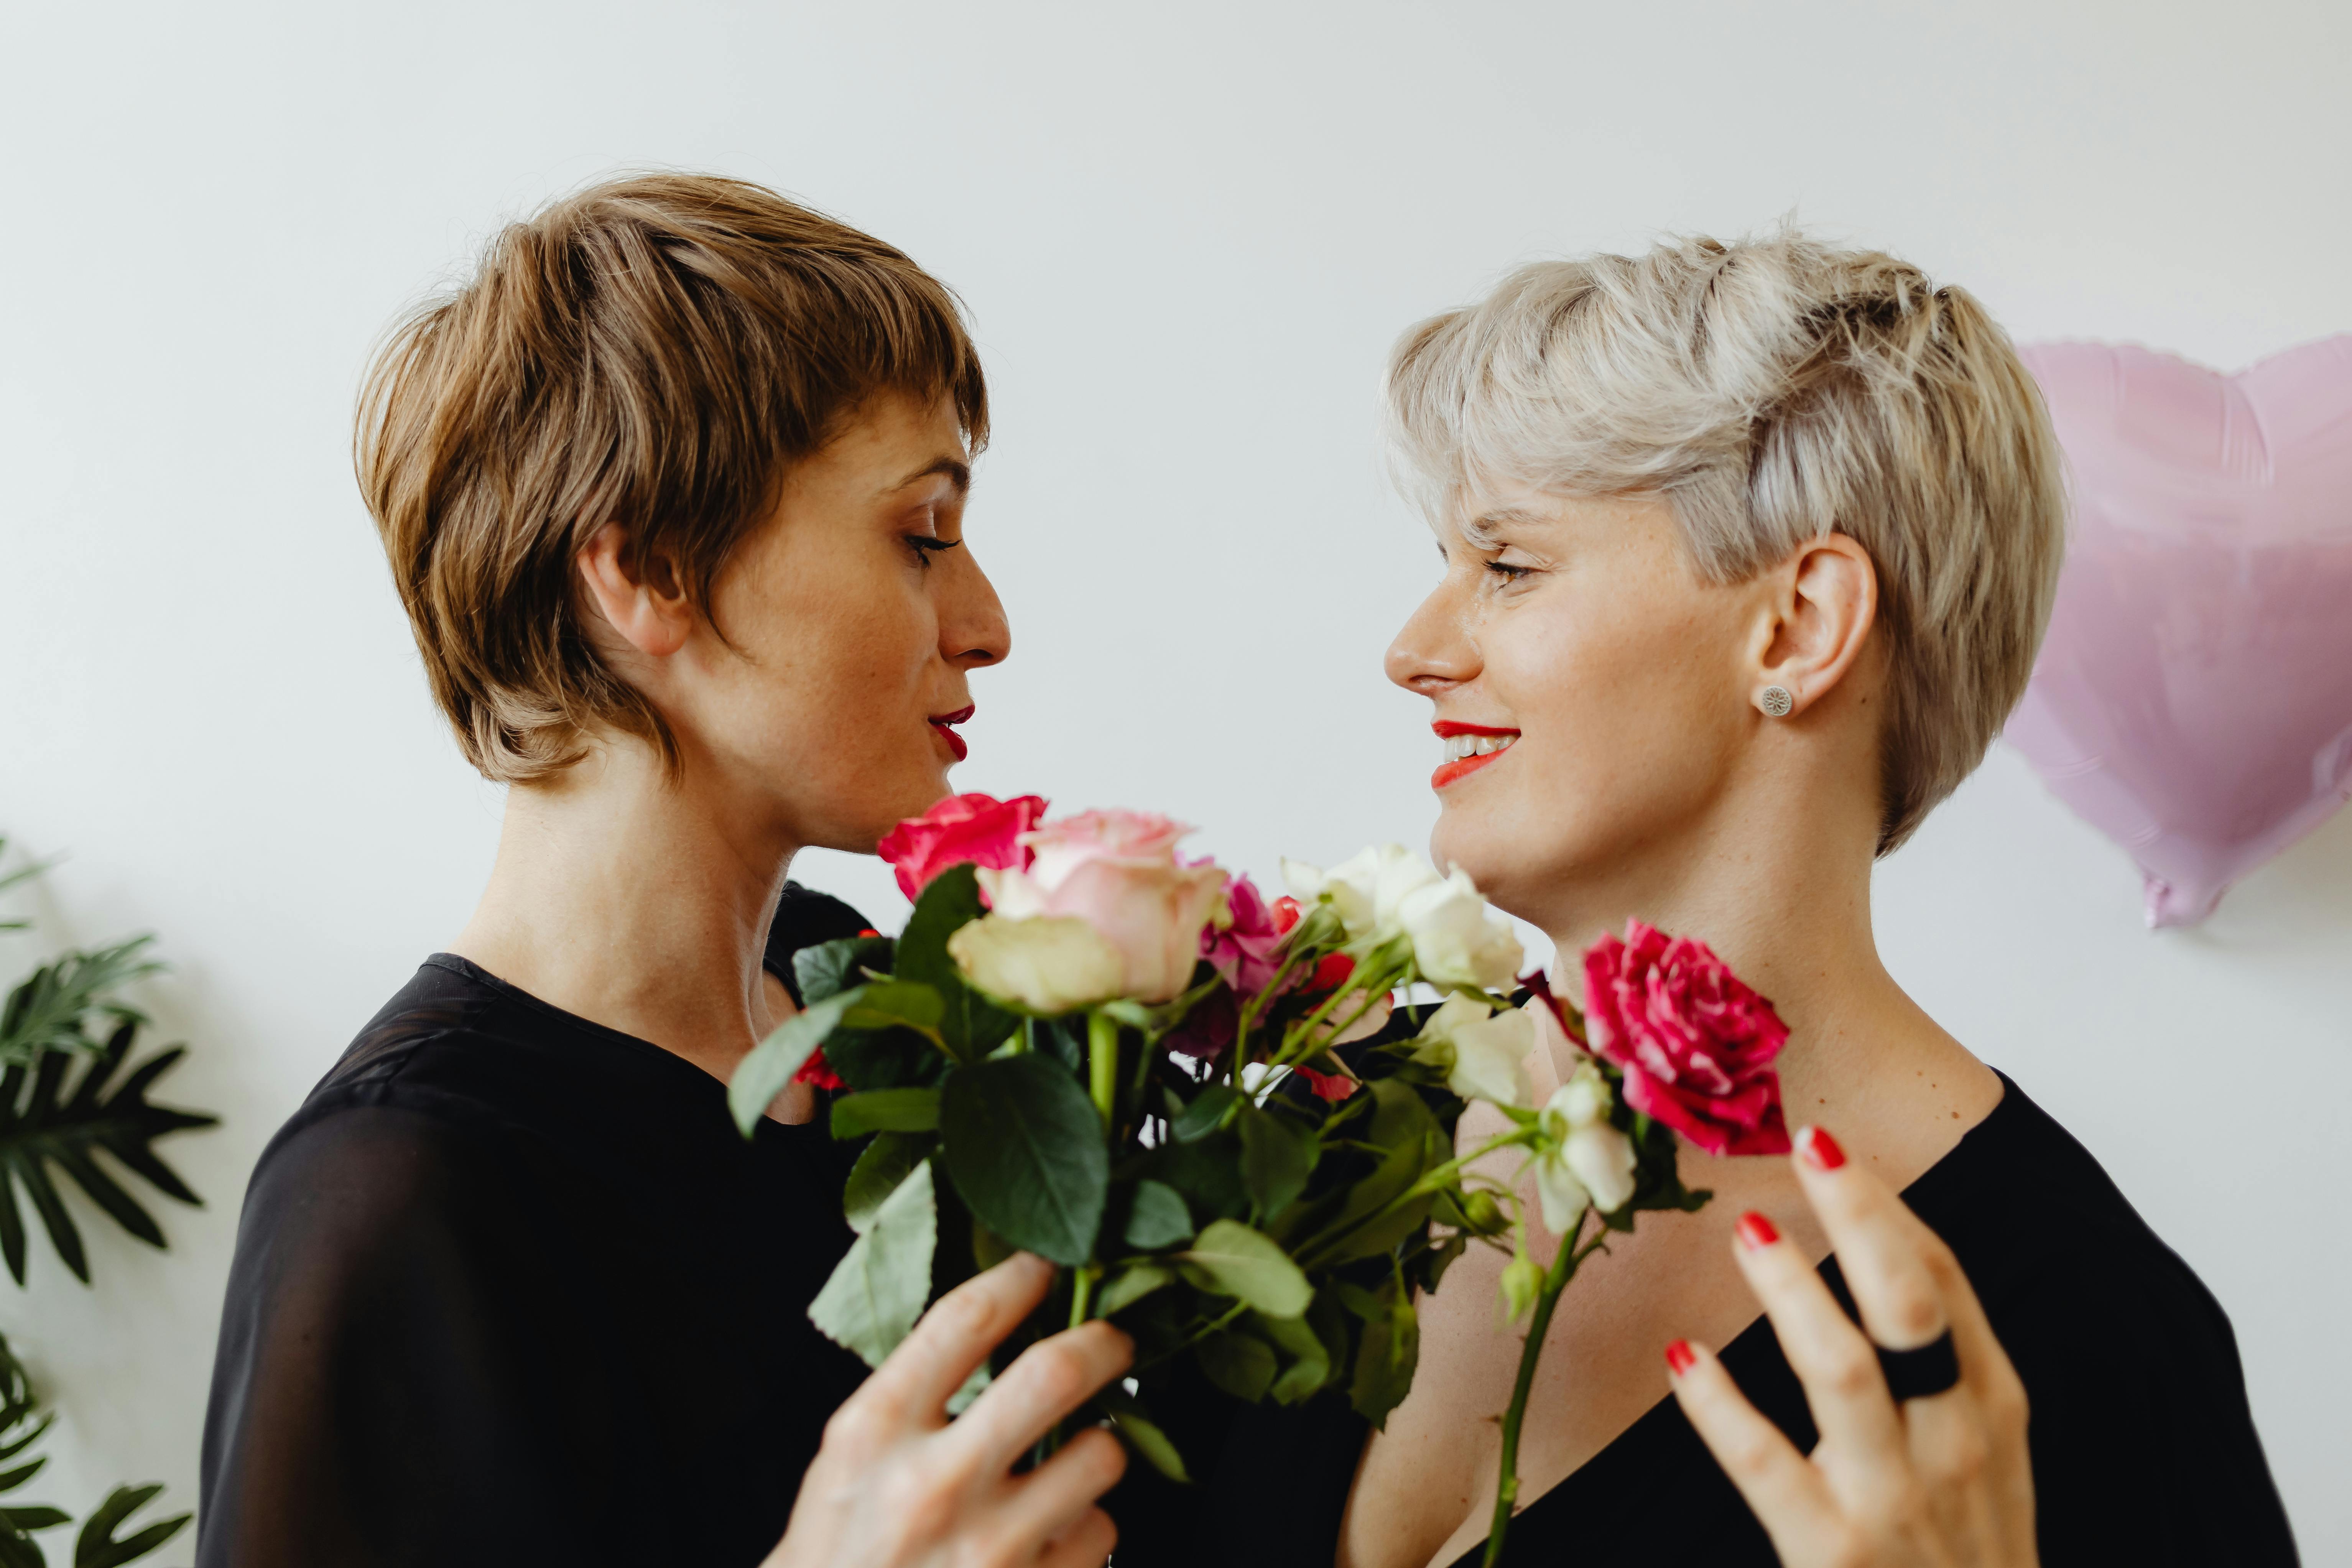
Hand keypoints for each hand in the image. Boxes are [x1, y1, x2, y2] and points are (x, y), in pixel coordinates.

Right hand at [764, 1254, 1130, 1567]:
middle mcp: (932, 1486)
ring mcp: (987, 1547)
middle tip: (1112, 1341)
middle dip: (1101, 1344)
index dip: (1019, 1278)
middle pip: (1053, 1374)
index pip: (964, 1321)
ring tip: (1075, 1460)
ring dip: (1098, 1450)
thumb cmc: (841, 1553)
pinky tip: (1051, 1535)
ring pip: (1099, 1456)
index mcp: (875, 1434)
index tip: (1044, 1266)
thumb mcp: (849, 1461)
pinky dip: (1086, 1528)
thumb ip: (914, 1396)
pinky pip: (1100, 1533)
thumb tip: (1002, 1323)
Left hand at [1666, 1127, 2036, 1566]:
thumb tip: (1876, 1254)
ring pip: (1843, 1371)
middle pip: (1911, 1306)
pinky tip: (1682, 1356)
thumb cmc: (1968, 1555)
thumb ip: (1940, 1372)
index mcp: (1991, 1408)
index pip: (1944, 1283)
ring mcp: (1895, 1499)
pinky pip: (1767, 1465)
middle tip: (1808, 1143)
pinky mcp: (1834, 1554)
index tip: (1833, 1145)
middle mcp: (1954, 1443)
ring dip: (1791, 1292)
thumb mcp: (1982, 1457)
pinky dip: (1719, 1408)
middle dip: (1861, 1217)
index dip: (1887, 1207)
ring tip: (1748, 1229)